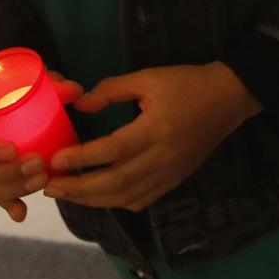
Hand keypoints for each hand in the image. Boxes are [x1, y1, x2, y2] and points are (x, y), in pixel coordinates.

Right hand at [0, 67, 84, 221]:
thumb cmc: (9, 84)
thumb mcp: (22, 76)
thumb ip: (48, 81)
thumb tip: (74, 91)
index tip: (12, 150)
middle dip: (8, 173)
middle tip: (38, 163)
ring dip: (12, 189)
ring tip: (42, 179)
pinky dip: (7, 205)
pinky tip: (22, 213)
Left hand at [42, 63, 259, 211]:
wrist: (229, 98)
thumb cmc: (187, 83)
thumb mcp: (148, 77)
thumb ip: (112, 89)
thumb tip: (80, 103)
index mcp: (154, 130)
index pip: (111, 151)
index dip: (81, 158)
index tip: (55, 160)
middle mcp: (161, 158)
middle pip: (114, 183)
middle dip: (78, 188)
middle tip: (49, 186)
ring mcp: (169, 174)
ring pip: (126, 197)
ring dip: (93, 199)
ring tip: (67, 193)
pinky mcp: (174, 180)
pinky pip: (142, 200)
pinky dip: (117, 202)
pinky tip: (100, 196)